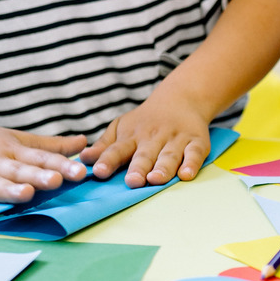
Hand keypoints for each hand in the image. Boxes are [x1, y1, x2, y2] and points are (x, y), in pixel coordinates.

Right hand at [0, 118, 86, 206]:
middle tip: (56, 181)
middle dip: (37, 176)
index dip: (60, 165)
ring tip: (25, 194)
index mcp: (12, 150)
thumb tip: (85, 143)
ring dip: (7, 188)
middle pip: (17, 170)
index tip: (80, 173)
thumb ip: (50, 147)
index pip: (40, 158)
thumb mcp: (17, 140)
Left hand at [81, 87, 214, 187]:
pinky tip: (186, 175)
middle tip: (132, 181)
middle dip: (138, 168)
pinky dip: (192, 164)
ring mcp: (176, 140)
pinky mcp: (196, 142)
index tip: (99, 172)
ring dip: (163, 168)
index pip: (117, 149)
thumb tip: (82, 160)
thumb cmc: (145, 121)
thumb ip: (104, 146)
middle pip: (145, 155)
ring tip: (155, 179)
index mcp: (132, 136)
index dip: (108, 160)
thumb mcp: (121, 128)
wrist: (180, 98)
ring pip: (169, 155)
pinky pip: (195, 154)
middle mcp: (153, 138)